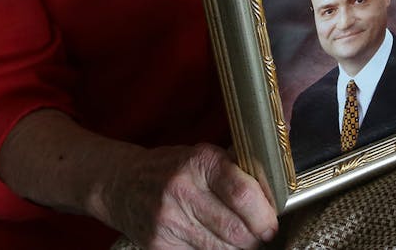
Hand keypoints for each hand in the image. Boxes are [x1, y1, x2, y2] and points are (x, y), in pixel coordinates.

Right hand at [100, 143, 277, 249]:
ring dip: (237, 248)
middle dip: (254, 237)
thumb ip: (235, 170)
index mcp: (199, 162)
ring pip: (221, 249)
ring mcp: (167, 220)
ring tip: (238, 239)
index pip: (243, 194)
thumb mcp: (201, 156)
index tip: (270, 222)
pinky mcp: (158, 245)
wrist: (122, 184)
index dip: (264, 214)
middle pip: (235, 229)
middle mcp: (181, 190)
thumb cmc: (170, 168)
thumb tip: (273, 190)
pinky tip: (213, 242)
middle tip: (259, 234)